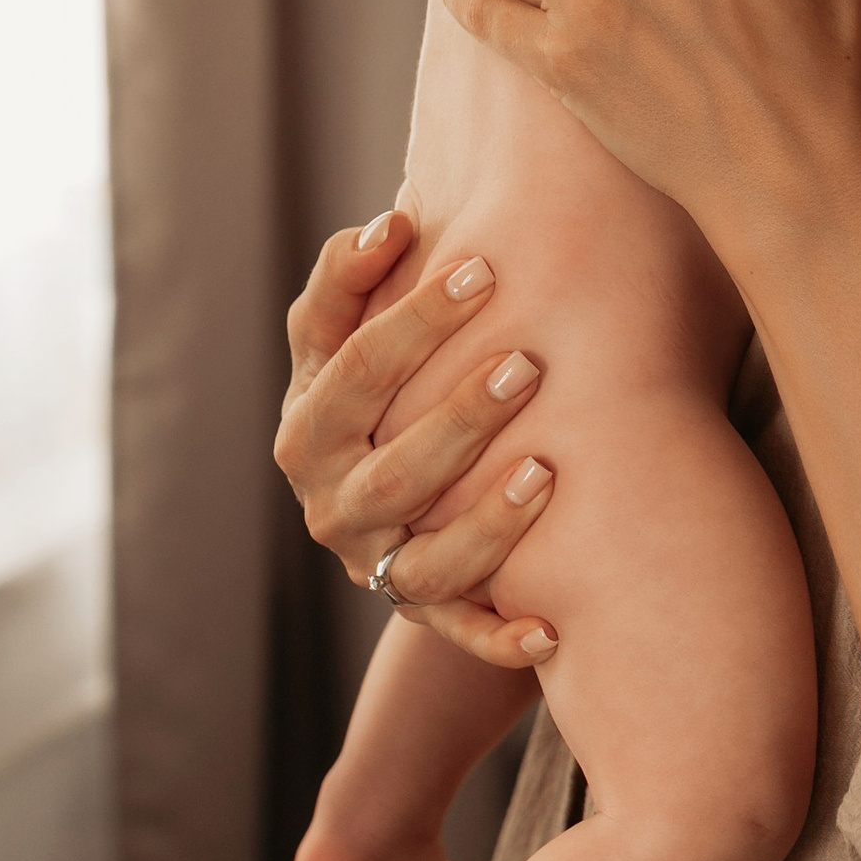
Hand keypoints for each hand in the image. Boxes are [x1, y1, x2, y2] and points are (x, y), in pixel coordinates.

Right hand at [275, 211, 560, 670]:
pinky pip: (462, 632)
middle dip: (459, 415)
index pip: (354, 368)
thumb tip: (390, 222)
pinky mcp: (421, 612)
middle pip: (392, 466)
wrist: (400, 494)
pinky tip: (550, 630)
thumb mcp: (353, 333)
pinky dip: (501, 637)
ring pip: (426, 559)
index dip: (414, 319)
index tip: (482, 269)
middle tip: (527, 363)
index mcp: (310, 424)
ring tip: (546, 473)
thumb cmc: (388, 382)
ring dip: (486, 522)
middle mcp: (331, 502)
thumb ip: (356, 279)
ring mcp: (374, 563)